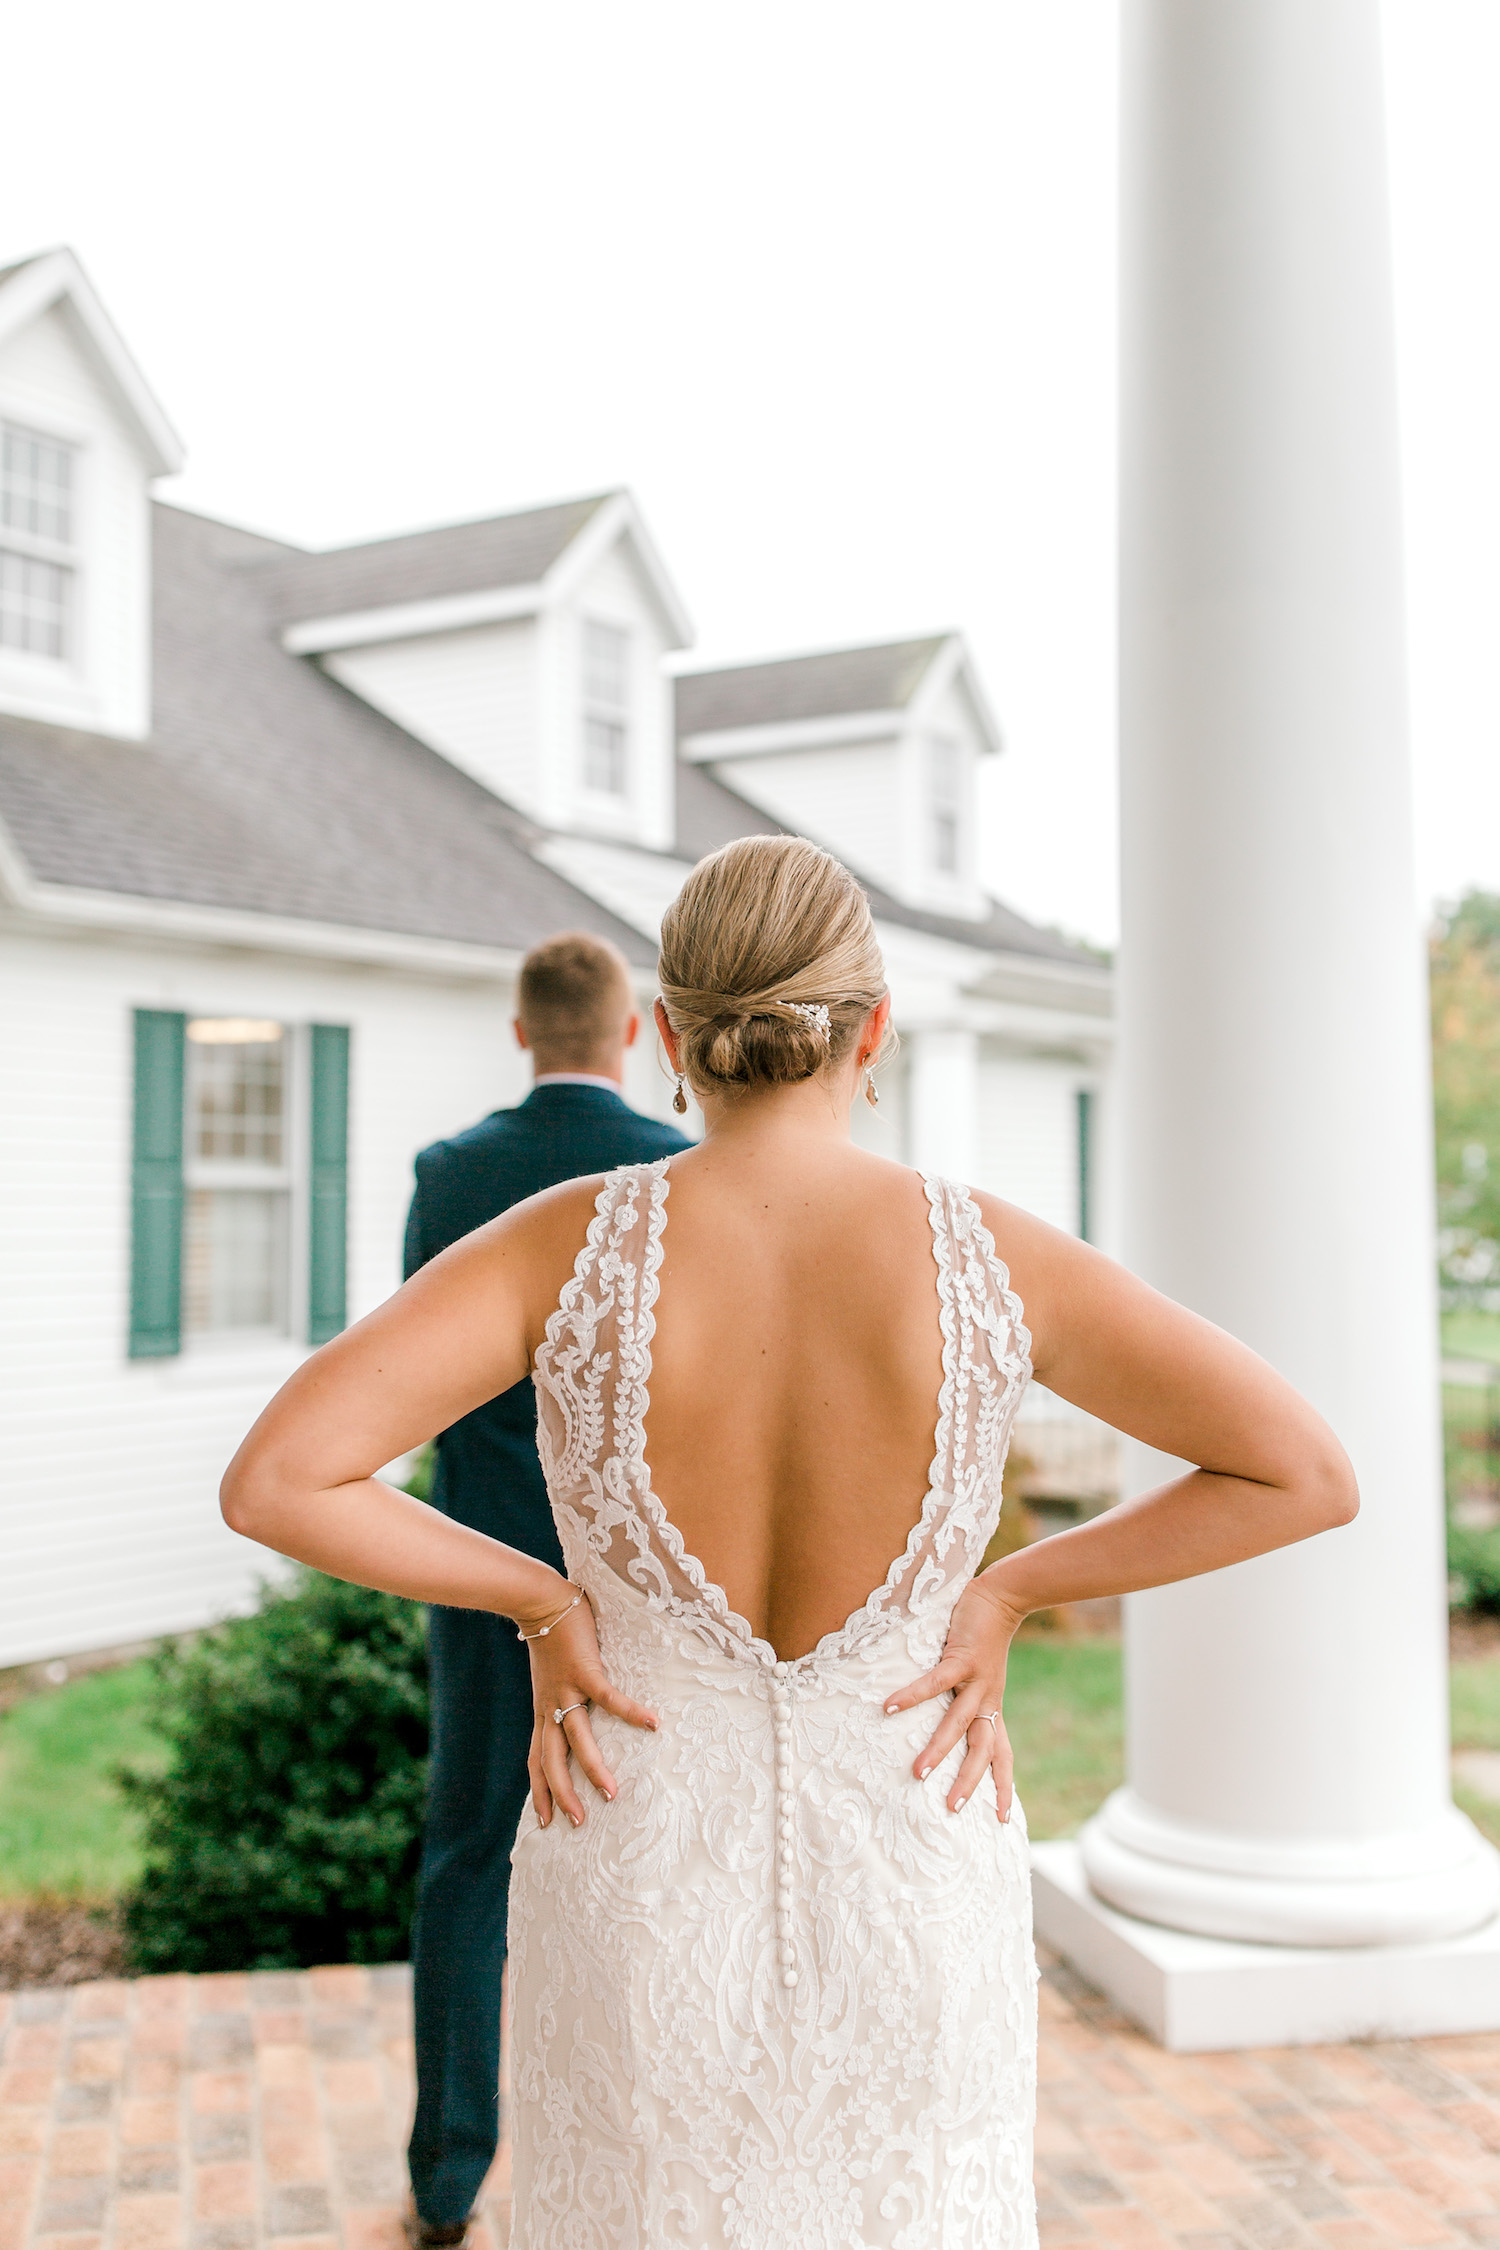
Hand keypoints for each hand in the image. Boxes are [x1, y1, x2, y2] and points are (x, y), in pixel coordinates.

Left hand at [524, 1588, 658, 1829]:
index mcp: (544, 1712)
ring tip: (611, 1793)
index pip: (536, 1761)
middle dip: (563, 1795)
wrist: (539, 1602)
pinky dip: (631, 1712)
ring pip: (577, 1740)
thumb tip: (574, 1709)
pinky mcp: (586, 1671)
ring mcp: (568, 1691)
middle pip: (552, 1761)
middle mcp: (552, 1708)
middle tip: (578, 1823)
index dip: (540, 1791)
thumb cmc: (549, 1638)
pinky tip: (653, 1723)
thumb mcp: (549, 1678)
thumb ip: (560, 1697)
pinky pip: (610, 1699)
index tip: (545, 1821)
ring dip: (593, 1769)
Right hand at [883, 1572, 1026, 1820]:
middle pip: (983, 1750)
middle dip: (969, 1781)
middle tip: (952, 1810)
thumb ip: (964, 1697)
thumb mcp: (978, 1677)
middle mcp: (987, 1700)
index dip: (1002, 1785)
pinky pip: (934, 1682)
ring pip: (959, 1724)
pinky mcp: (962, 1658)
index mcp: (991, 1708)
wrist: (1002, 1598)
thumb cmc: (984, 1638)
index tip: (1000, 1818)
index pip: (1001, 1755)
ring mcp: (976, 1680)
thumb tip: (941, 1719)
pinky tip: (889, 1707)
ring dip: (939, 1749)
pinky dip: (912, 1695)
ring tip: (917, 1772)